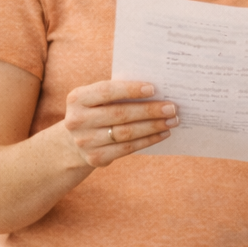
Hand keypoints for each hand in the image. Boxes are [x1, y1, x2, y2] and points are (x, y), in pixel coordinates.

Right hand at [60, 80, 177, 167]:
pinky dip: (149, 140)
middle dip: (149, 110)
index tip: (153, 89)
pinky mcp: (95, 157)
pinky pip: (128, 148)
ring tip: (172, 120)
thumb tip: (157, 91)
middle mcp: (77, 120)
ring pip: (126, 133)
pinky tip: (163, 133)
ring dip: (153, 126)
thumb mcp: (97, 99)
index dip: (130, 90)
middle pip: (120, 114)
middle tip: (172, 108)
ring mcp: (84, 141)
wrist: (75, 142)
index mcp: (77, 99)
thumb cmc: (96, 112)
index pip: (106, 91)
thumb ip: (118, 93)